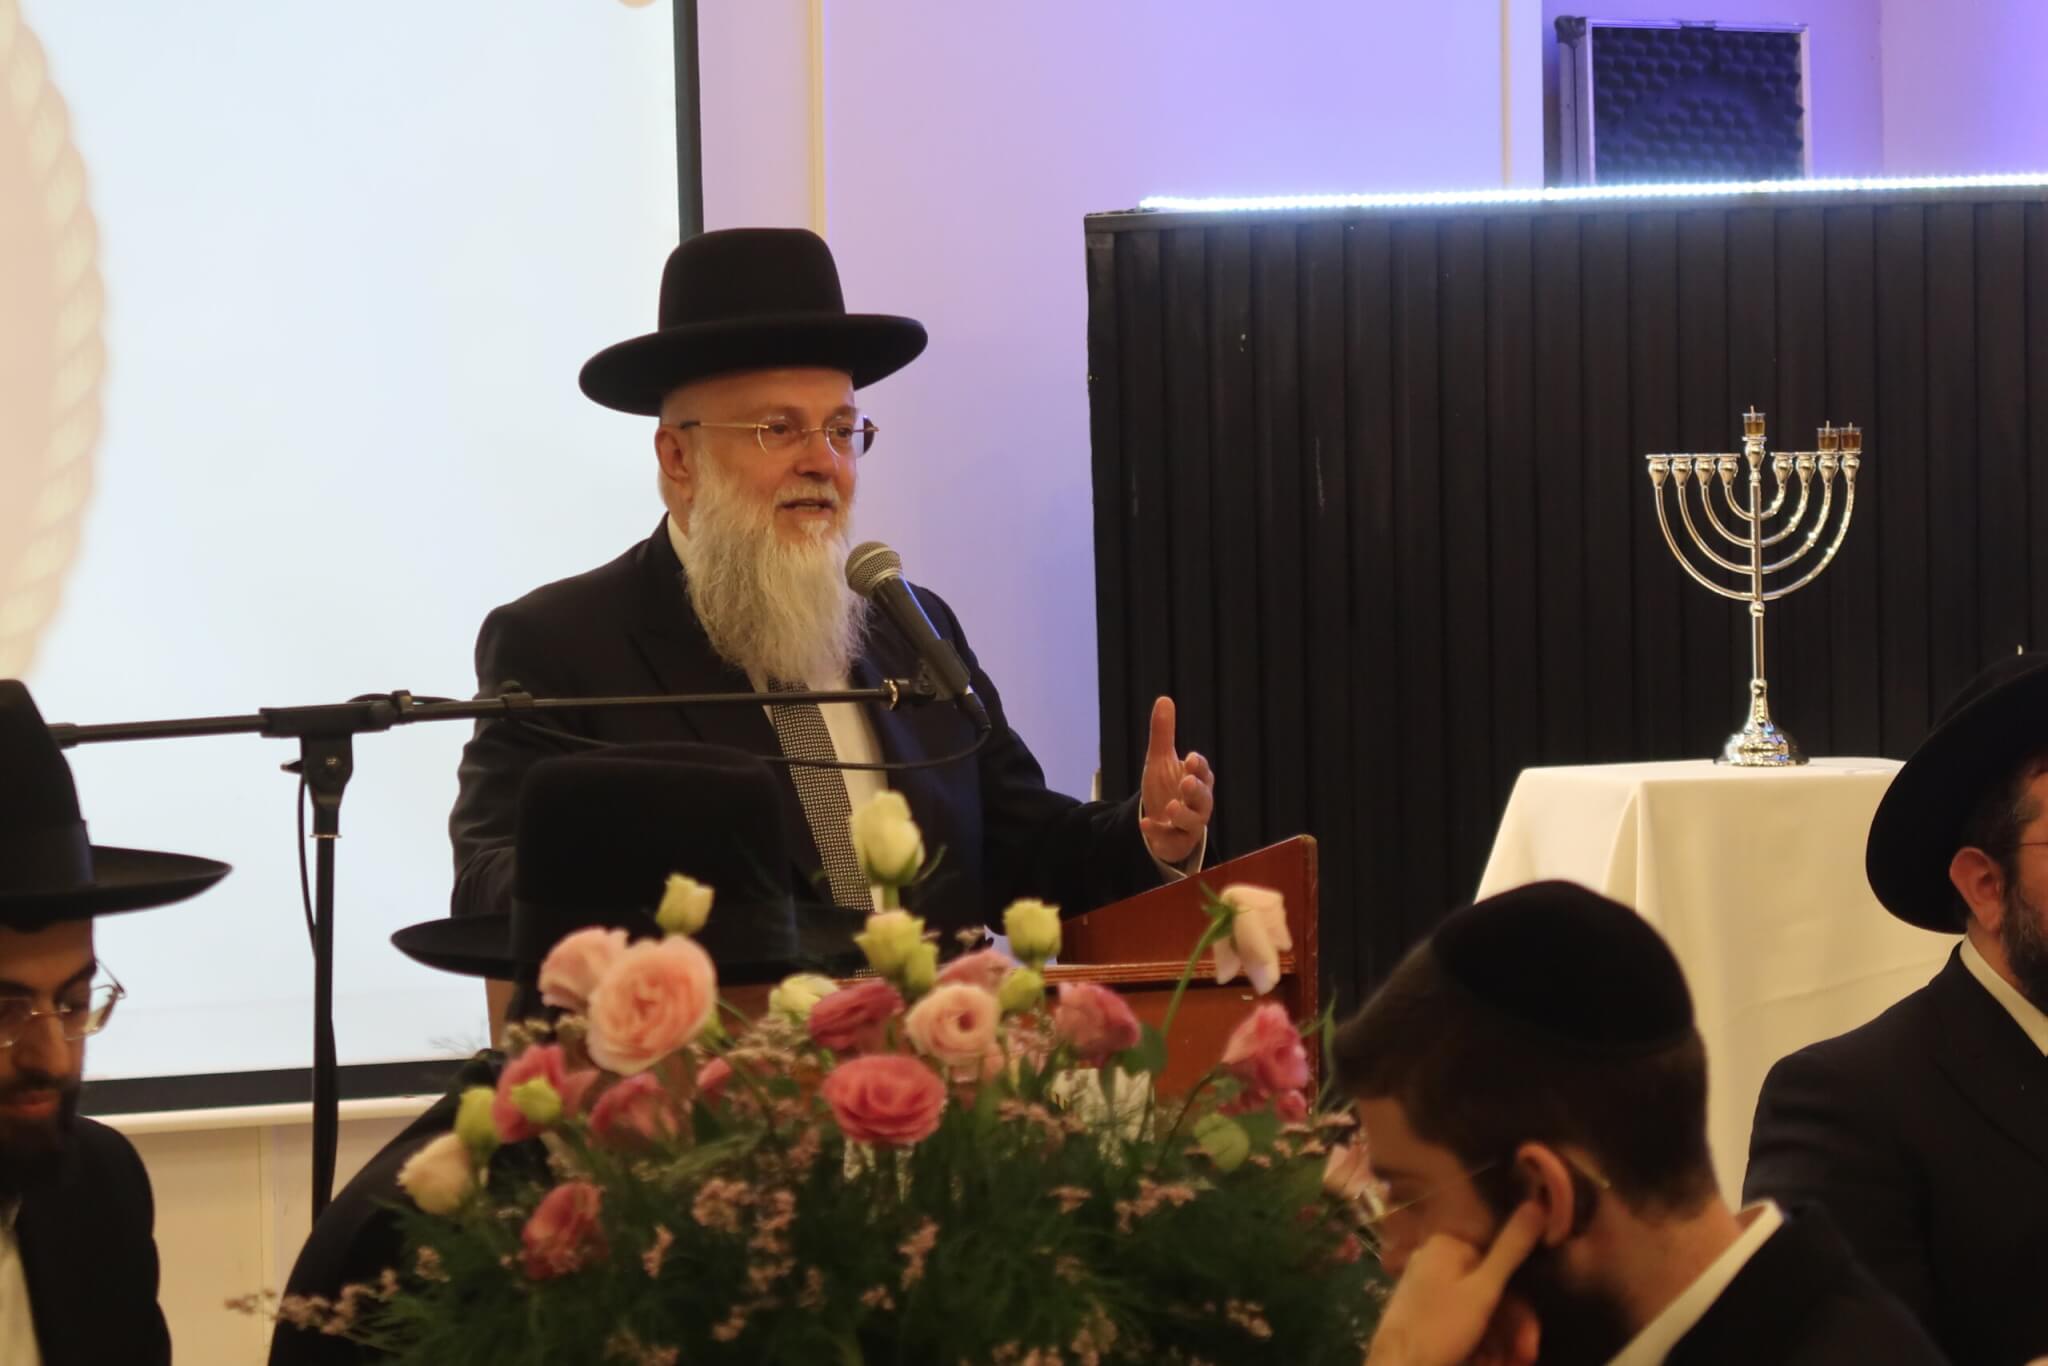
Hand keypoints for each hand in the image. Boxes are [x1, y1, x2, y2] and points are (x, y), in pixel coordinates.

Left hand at [1138, 696, 1213, 864]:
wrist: (1163, 823)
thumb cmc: (1168, 788)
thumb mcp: (1161, 760)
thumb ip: (1163, 734)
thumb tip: (1164, 699)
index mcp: (1197, 781)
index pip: (1204, 773)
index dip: (1199, 767)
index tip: (1191, 758)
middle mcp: (1198, 804)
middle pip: (1204, 798)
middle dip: (1196, 790)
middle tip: (1187, 782)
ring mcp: (1187, 825)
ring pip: (1193, 822)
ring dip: (1183, 814)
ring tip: (1171, 805)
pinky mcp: (1174, 841)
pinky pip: (1170, 838)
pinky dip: (1158, 832)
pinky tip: (1145, 823)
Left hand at [1365, 1203, 1545, 1365]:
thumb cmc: (1440, 1325)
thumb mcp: (1483, 1289)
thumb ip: (1510, 1250)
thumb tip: (1536, 1203)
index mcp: (1445, 1245)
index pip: (1497, 1260)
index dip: (1521, 1301)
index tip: (1532, 1335)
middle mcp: (1432, 1259)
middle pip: (1487, 1291)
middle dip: (1510, 1329)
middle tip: (1523, 1356)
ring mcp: (1424, 1287)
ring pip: (1475, 1312)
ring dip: (1496, 1342)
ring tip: (1503, 1364)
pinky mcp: (1420, 1312)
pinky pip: (1457, 1322)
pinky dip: (1475, 1343)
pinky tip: (1482, 1361)